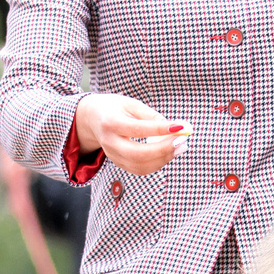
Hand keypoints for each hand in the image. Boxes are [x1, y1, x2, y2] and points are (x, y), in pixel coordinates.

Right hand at [75, 93, 189, 175]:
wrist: (91, 118)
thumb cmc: (114, 108)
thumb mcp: (130, 104)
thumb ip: (151, 116)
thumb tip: (175, 127)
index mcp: (110, 122)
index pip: (138, 129)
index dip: (160, 129)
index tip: (181, 127)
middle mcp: (109, 142)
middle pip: (138, 154)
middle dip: (164, 150)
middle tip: (183, 141)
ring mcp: (112, 155)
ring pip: (141, 166)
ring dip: (164, 158)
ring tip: (180, 146)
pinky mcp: (118, 163)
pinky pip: (140, 169)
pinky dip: (158, 162)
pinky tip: (168, 152)